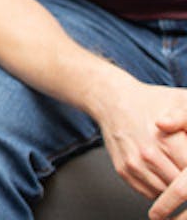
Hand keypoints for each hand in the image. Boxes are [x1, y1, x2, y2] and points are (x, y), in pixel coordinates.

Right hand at [94, 81, 186, 201]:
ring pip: (166, 192)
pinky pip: (149, 193)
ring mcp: (134, 164)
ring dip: (173, 184)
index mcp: (168, 140)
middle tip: (184, 165)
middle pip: (180, 186)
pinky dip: (159, 186)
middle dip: (186, 179)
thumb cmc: (151, 101)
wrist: (112, 99)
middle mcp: (148, 155)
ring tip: (174, 165)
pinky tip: (161, 168)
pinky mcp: (124, 171)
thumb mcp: (182, 101)